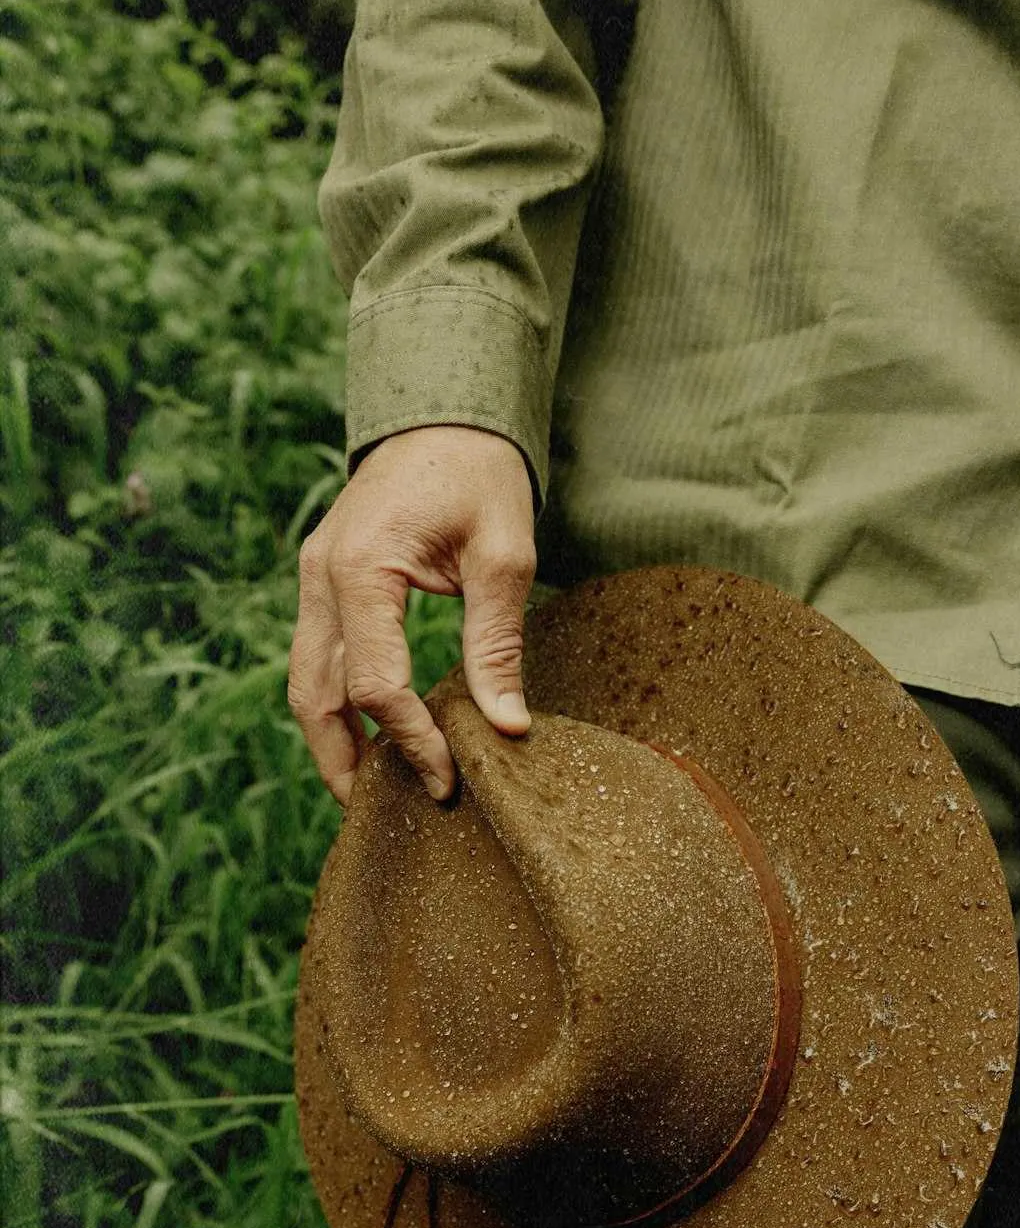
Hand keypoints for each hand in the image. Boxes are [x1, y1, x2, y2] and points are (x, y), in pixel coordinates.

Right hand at [288, 425, 535, 804]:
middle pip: (313, 696)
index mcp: (361, 569)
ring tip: (375, 791)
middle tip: (387, 813)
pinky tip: (373, 736)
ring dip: (333, 741)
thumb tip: (508, 729)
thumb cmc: (480, 475)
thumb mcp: (504, 557)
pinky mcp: (323, 580)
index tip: (450, 780)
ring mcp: (313, 578)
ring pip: (303, 682)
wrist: (445, 413)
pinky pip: (317, 656)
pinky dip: (337, 703)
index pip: (373, 685)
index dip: (410, 741)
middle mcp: (321, 577)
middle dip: (344, 763)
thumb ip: (497, 643)